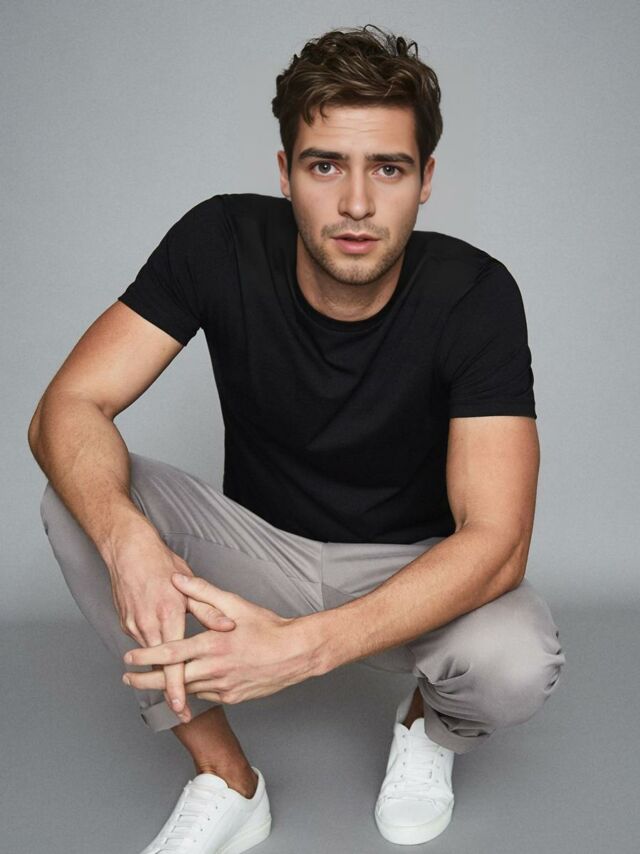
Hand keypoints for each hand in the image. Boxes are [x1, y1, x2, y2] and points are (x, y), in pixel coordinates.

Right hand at [108, 530, 235, 721]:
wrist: (128, 551)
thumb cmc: (161, 564)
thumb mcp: (189, 585)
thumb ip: (209, 609)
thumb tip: (228, 626)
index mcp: (169, 617)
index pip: (174, 663)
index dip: (177, 689)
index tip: (182, 709)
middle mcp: (150, 625)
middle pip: (159, 668)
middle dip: (168, 692)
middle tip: (180, 713)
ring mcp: (135, 625)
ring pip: (151, 655)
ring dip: (160, 670)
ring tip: (176, 686)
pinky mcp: (126, 622)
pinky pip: (142, 642)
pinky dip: (151, 651)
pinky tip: (160, 653)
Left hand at [121, 573, 316, 704]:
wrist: (295, 653)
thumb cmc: (268, 627)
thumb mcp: (235, 603)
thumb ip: (203, 592)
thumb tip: (178, 580)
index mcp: (213, 644)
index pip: (171, 652)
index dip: (147, 656)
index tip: (128, 657)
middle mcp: (215, 669)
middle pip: (172, 679)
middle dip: (146, 680)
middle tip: (127, 678)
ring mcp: (224, 686)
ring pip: (187, 690)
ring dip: (166, 687)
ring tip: (148, 682)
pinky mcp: (233, 697)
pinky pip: (205, 695)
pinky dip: (191, 691)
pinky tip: (183, 686)